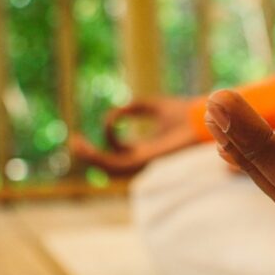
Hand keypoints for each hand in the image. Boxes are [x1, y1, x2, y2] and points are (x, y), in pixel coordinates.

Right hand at [72, 97, 196, 174]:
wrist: (200, 117)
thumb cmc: (183, 112)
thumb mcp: (151, 106)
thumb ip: (132, 108)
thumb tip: (113, 113)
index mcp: (145, 147)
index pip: (118, 148)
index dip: (108, 133)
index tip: (113, 115)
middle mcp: (144, 157)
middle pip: (110, 163)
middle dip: (90, 155)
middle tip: (74, 142)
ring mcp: (145, 162)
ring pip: (111, 169)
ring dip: (91, 159)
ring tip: (77, 145)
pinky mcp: (147, 161)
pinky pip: (119, 166)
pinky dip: (103, 157)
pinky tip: (95, 144)